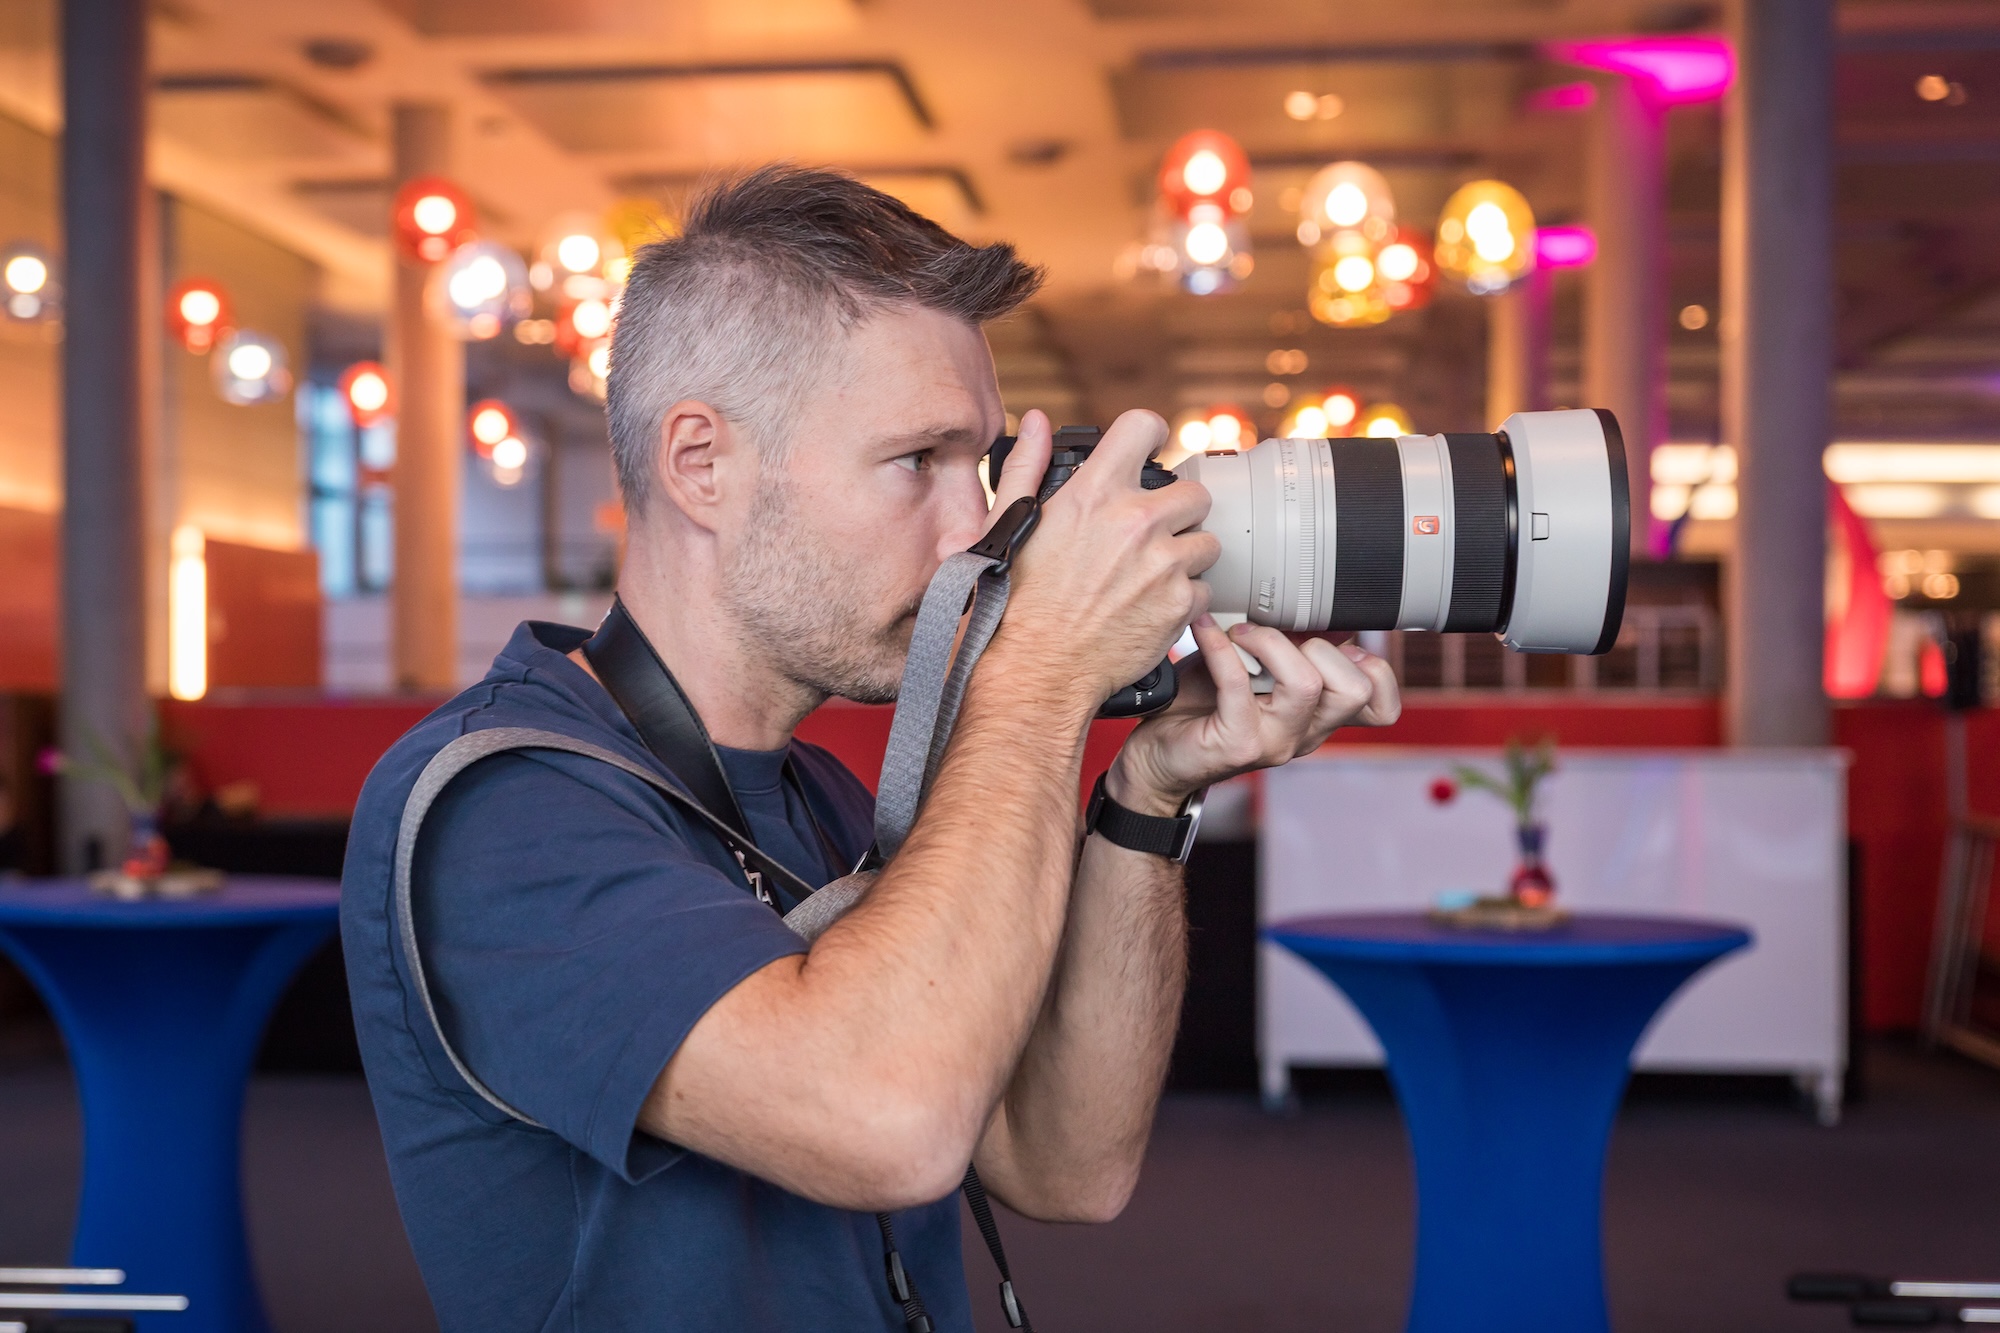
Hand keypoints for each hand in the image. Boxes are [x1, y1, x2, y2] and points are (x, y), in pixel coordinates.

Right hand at [984, 409, 1217, 708]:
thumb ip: (1027, 466)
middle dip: (1176, 510)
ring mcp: (1163, 565)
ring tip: (1150, 575)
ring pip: (1207, 541)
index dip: (1149, 435)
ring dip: (1185, 555)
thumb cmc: (1012, 605)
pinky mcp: (1180, 605)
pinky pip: (1205, 589)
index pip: (1145, 426)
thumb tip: (1035, 422)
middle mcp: (1136, 522)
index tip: (1148, 450)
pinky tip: (1151, 607)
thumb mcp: (1006, 525)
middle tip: (1150, 534)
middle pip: (1193, 491)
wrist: (1036, 673)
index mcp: (1094, 494)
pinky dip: (1184, 599)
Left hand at [1108, 617, 1400, 814]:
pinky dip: (1219, 646)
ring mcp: (1273, 743)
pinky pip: (1238, 684)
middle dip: (1320, 647)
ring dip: (1271, 643)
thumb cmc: (1202, 707)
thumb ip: (1292, 646)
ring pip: (1307, 685)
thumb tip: (1323, 613)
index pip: (1381, 704)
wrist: (1156, 756)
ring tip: (1239, 633)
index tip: (1329, 640)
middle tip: (1275, 637)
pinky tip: (1202, 629)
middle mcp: (1304, 734)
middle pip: (1356, 689)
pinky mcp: (1237, 744)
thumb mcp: (1254, 668)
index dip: (1371, 665)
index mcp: (1317, 717)